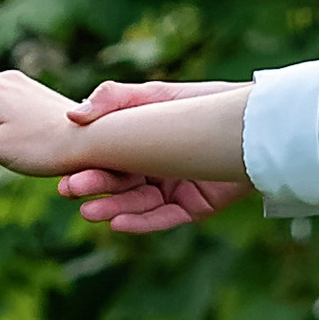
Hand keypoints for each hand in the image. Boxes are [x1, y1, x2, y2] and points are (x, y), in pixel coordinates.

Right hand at [58, 78, 245, 232]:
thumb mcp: (155, 96)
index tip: (64, 176)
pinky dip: (142, 222)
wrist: (254, 124)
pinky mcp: (194, 207)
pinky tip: (118, 223)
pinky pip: (164, 218)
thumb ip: (113, 99)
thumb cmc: (202, 104)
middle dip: (95, 188)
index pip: (107, 161)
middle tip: (71, 190)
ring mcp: (173, 189)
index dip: (86, 169)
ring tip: (91, 212)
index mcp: (141, 144)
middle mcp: (154, 169)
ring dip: (113, 208)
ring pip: (138, 204)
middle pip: (119, 184)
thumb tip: (72, 117)